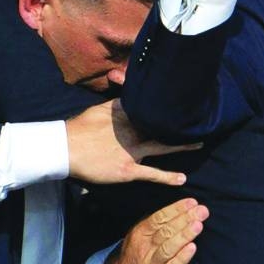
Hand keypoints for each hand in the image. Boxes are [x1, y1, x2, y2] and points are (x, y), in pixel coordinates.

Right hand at [66, 99, 200, 186]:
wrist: (64, 148)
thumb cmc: (79, 128)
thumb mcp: (100, 109)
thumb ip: (117, 102)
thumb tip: (126, 83)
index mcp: (127, 116)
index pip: (152, 110)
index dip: (169, 108)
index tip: (185, 104)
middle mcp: (134, 132)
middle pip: (163, 127)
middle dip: (181, 125)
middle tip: (199, 121)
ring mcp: (133, 151)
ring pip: (163, 147)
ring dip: (181, 146)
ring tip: (199, 144)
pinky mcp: (129, 169)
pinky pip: (152, 173)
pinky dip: (167, 177)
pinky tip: (182, 179)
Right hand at [99, 197, 208, 263]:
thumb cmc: (135, 263)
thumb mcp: (137, 241)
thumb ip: (153, 227)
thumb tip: (177, 210)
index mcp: (139, 235)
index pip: (159, 218)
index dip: (176, 209)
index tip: (192, 202)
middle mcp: (143, 248)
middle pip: (166, 230)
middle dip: (185, 218)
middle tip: (203, 210)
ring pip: (169, 247)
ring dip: (184, 235)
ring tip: (199, 225)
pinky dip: (182, 257)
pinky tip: (193, 248)